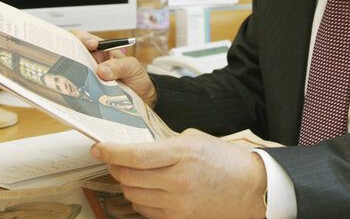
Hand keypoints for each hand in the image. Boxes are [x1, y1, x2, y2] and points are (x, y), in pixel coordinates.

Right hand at [71, 29, 157, 106]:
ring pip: (72, 72)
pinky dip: (77, 89)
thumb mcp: (132, 67)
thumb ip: (119, 66)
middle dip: (71, 56)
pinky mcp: (86, 91)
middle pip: (70, 54)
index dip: (81, 38)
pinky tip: (81, 92)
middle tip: (79, 64)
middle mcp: (89, 62)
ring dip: (74, 74)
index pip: (81, 37)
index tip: (92, 45)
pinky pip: (77, 89)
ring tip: (81, 79)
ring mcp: (86, 77)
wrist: (141, 97)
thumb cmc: (135, 77)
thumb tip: (101, 70)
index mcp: (99, 49)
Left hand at [90, 129, 267, 218]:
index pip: (136, 155)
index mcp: (183, 154)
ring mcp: (177, 204)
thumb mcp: (196, 139)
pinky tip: (145, 187)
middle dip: (114, 166)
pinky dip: (138, 198)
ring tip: (131, 172)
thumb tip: (137, 148)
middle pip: (129, 176)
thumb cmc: (225, 162)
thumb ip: (165, 143)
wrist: (251, 190)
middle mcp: (178, 181)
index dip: (111, 152)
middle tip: (111, 157)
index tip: (98, 148)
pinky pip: (145, 210)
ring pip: (132, 194)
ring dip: (125, 182)